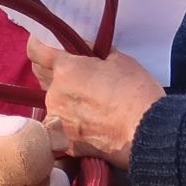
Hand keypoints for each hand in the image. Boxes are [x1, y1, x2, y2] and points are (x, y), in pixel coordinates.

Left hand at [29, 36, 164, 168]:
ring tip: (87, 101)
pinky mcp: (66, 142)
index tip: (47, 44)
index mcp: (66, 69)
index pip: (36, 50)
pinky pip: (60, 125)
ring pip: (52, 101)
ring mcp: (58, 119)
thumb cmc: (137, 92)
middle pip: (41, 75)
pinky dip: (70, 121)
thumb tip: (84, 51)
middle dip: (52, 69)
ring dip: (63, 97)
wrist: (149, 133)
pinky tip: (89, 122)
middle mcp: (54, 93)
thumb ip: (93, 53)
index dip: (40, 44)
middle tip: (73, 71)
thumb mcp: (119, 60)